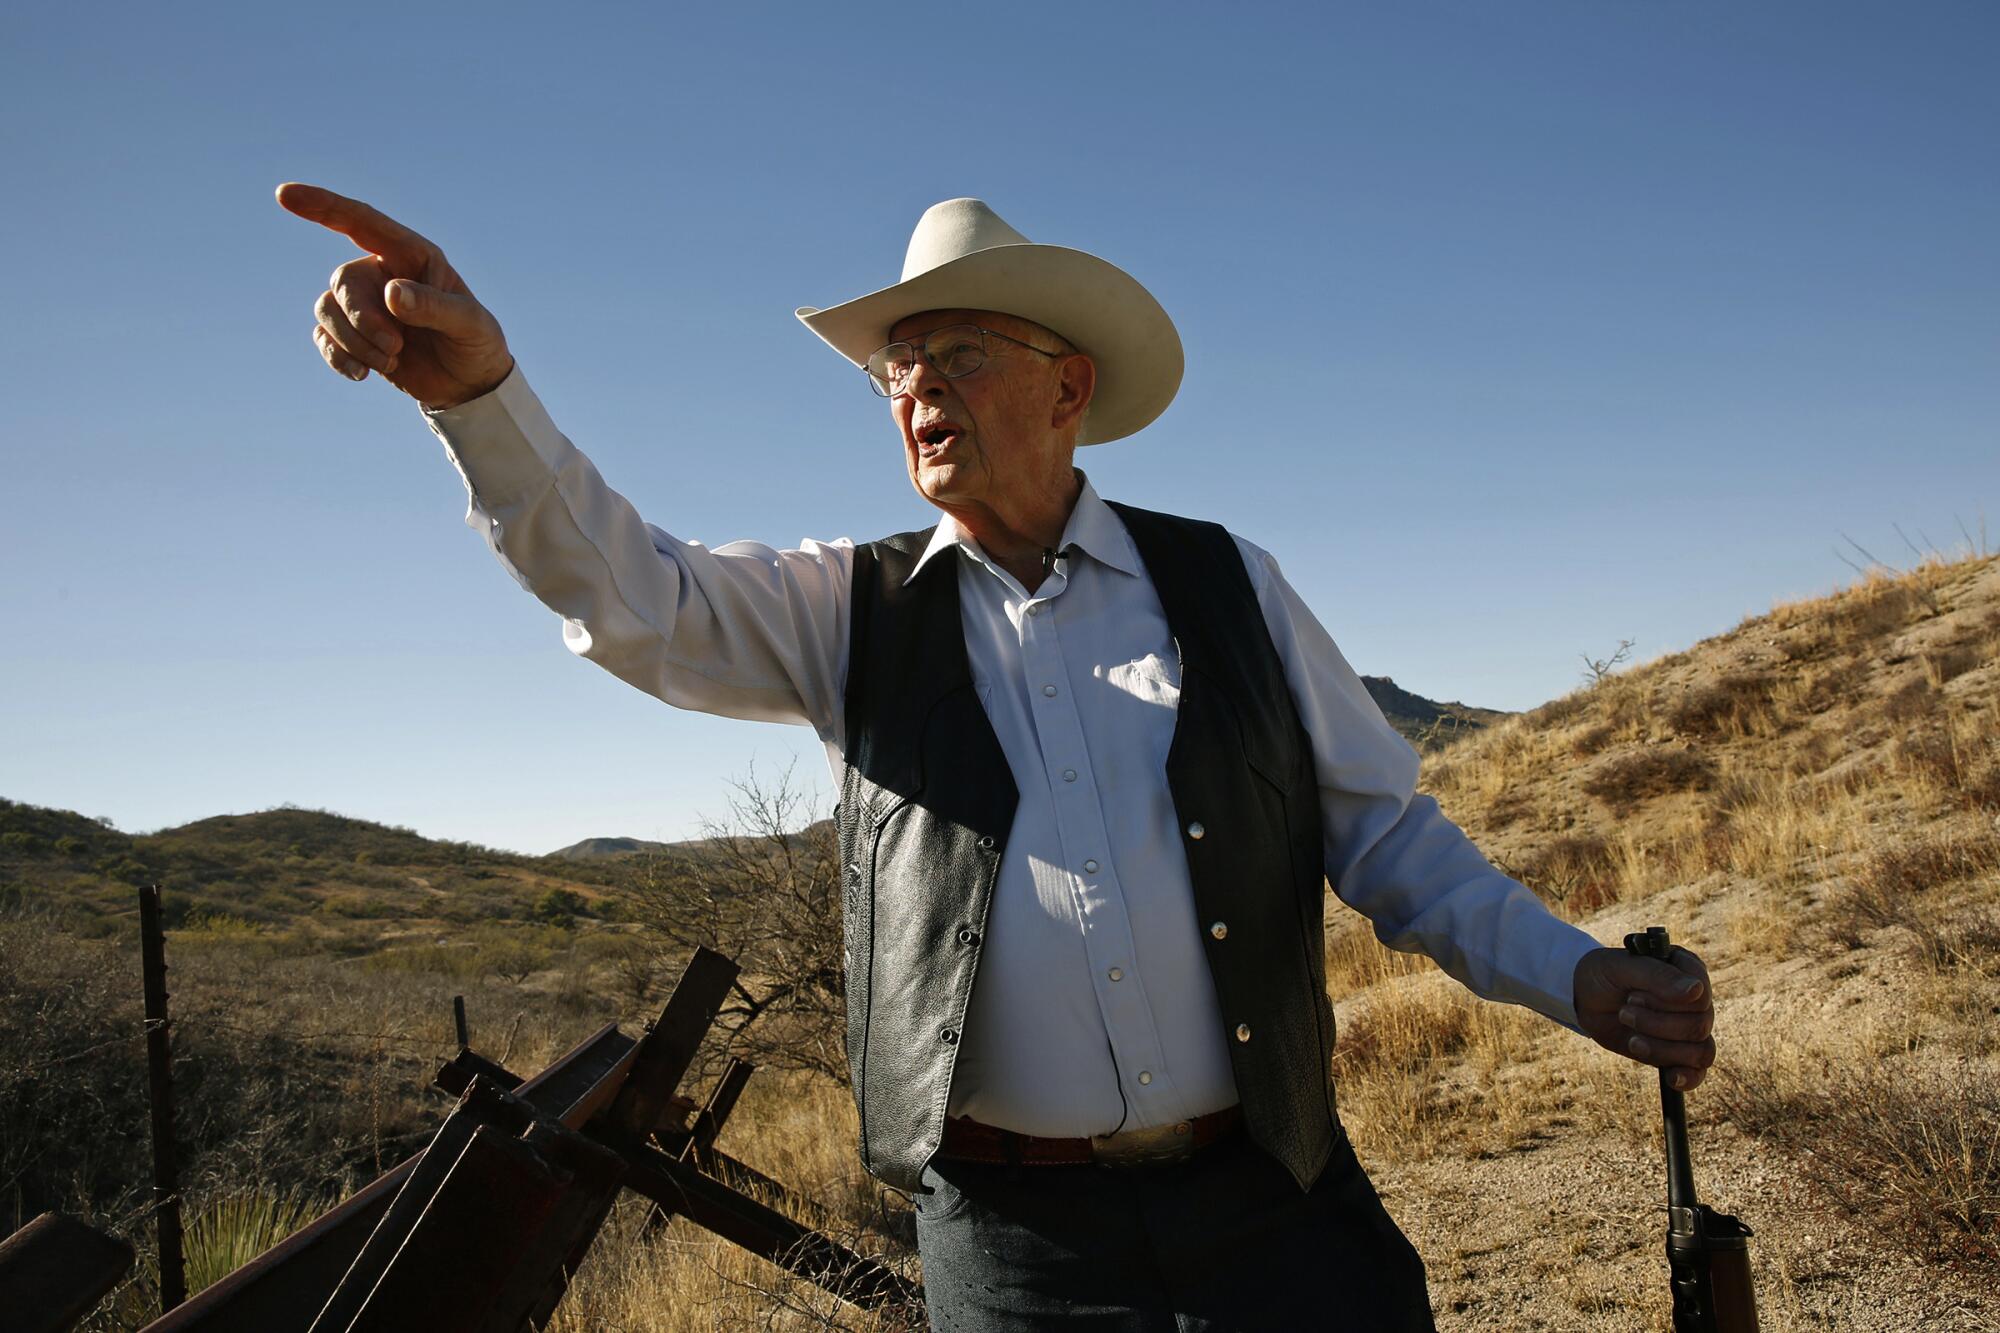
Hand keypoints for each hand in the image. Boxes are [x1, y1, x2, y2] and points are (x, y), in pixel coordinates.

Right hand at [276, 183, 514, 409]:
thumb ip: (433, 306)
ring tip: (392, 362)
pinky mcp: (351, 334)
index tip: (285, 194)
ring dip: (354, 343)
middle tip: (395, 348)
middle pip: (343, 281)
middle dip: (362, 320)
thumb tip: (390, 293)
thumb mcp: (468, 323)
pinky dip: (339, 357)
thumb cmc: (475, 341)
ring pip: (327, 309)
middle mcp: (381, 272)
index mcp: (410, 255)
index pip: (360, 222)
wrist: (468, 383)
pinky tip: (364, 374)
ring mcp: (363, 303)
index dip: (322, 206)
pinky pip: (323, 336)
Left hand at [1573, 944, 1715, 1090]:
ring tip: (1632, 1038)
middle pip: (1699, 1024)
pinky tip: (1671, 1078)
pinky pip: (1698, 1071)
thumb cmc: (1604, 974)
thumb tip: (1696, 991)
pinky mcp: (1678, 1052)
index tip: (1634, 996)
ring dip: (1662, 1048)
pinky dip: (1689, 1077)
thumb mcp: (1621, 967)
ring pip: (1700, 1050)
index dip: (1668, 1001)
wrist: (1584, 998)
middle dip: (1656, 1024)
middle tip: (1624, 1011)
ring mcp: (1689, 1027)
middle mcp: (1695, 1000)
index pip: (1701, 994)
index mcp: (1687, 970)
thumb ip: (1658, 976)